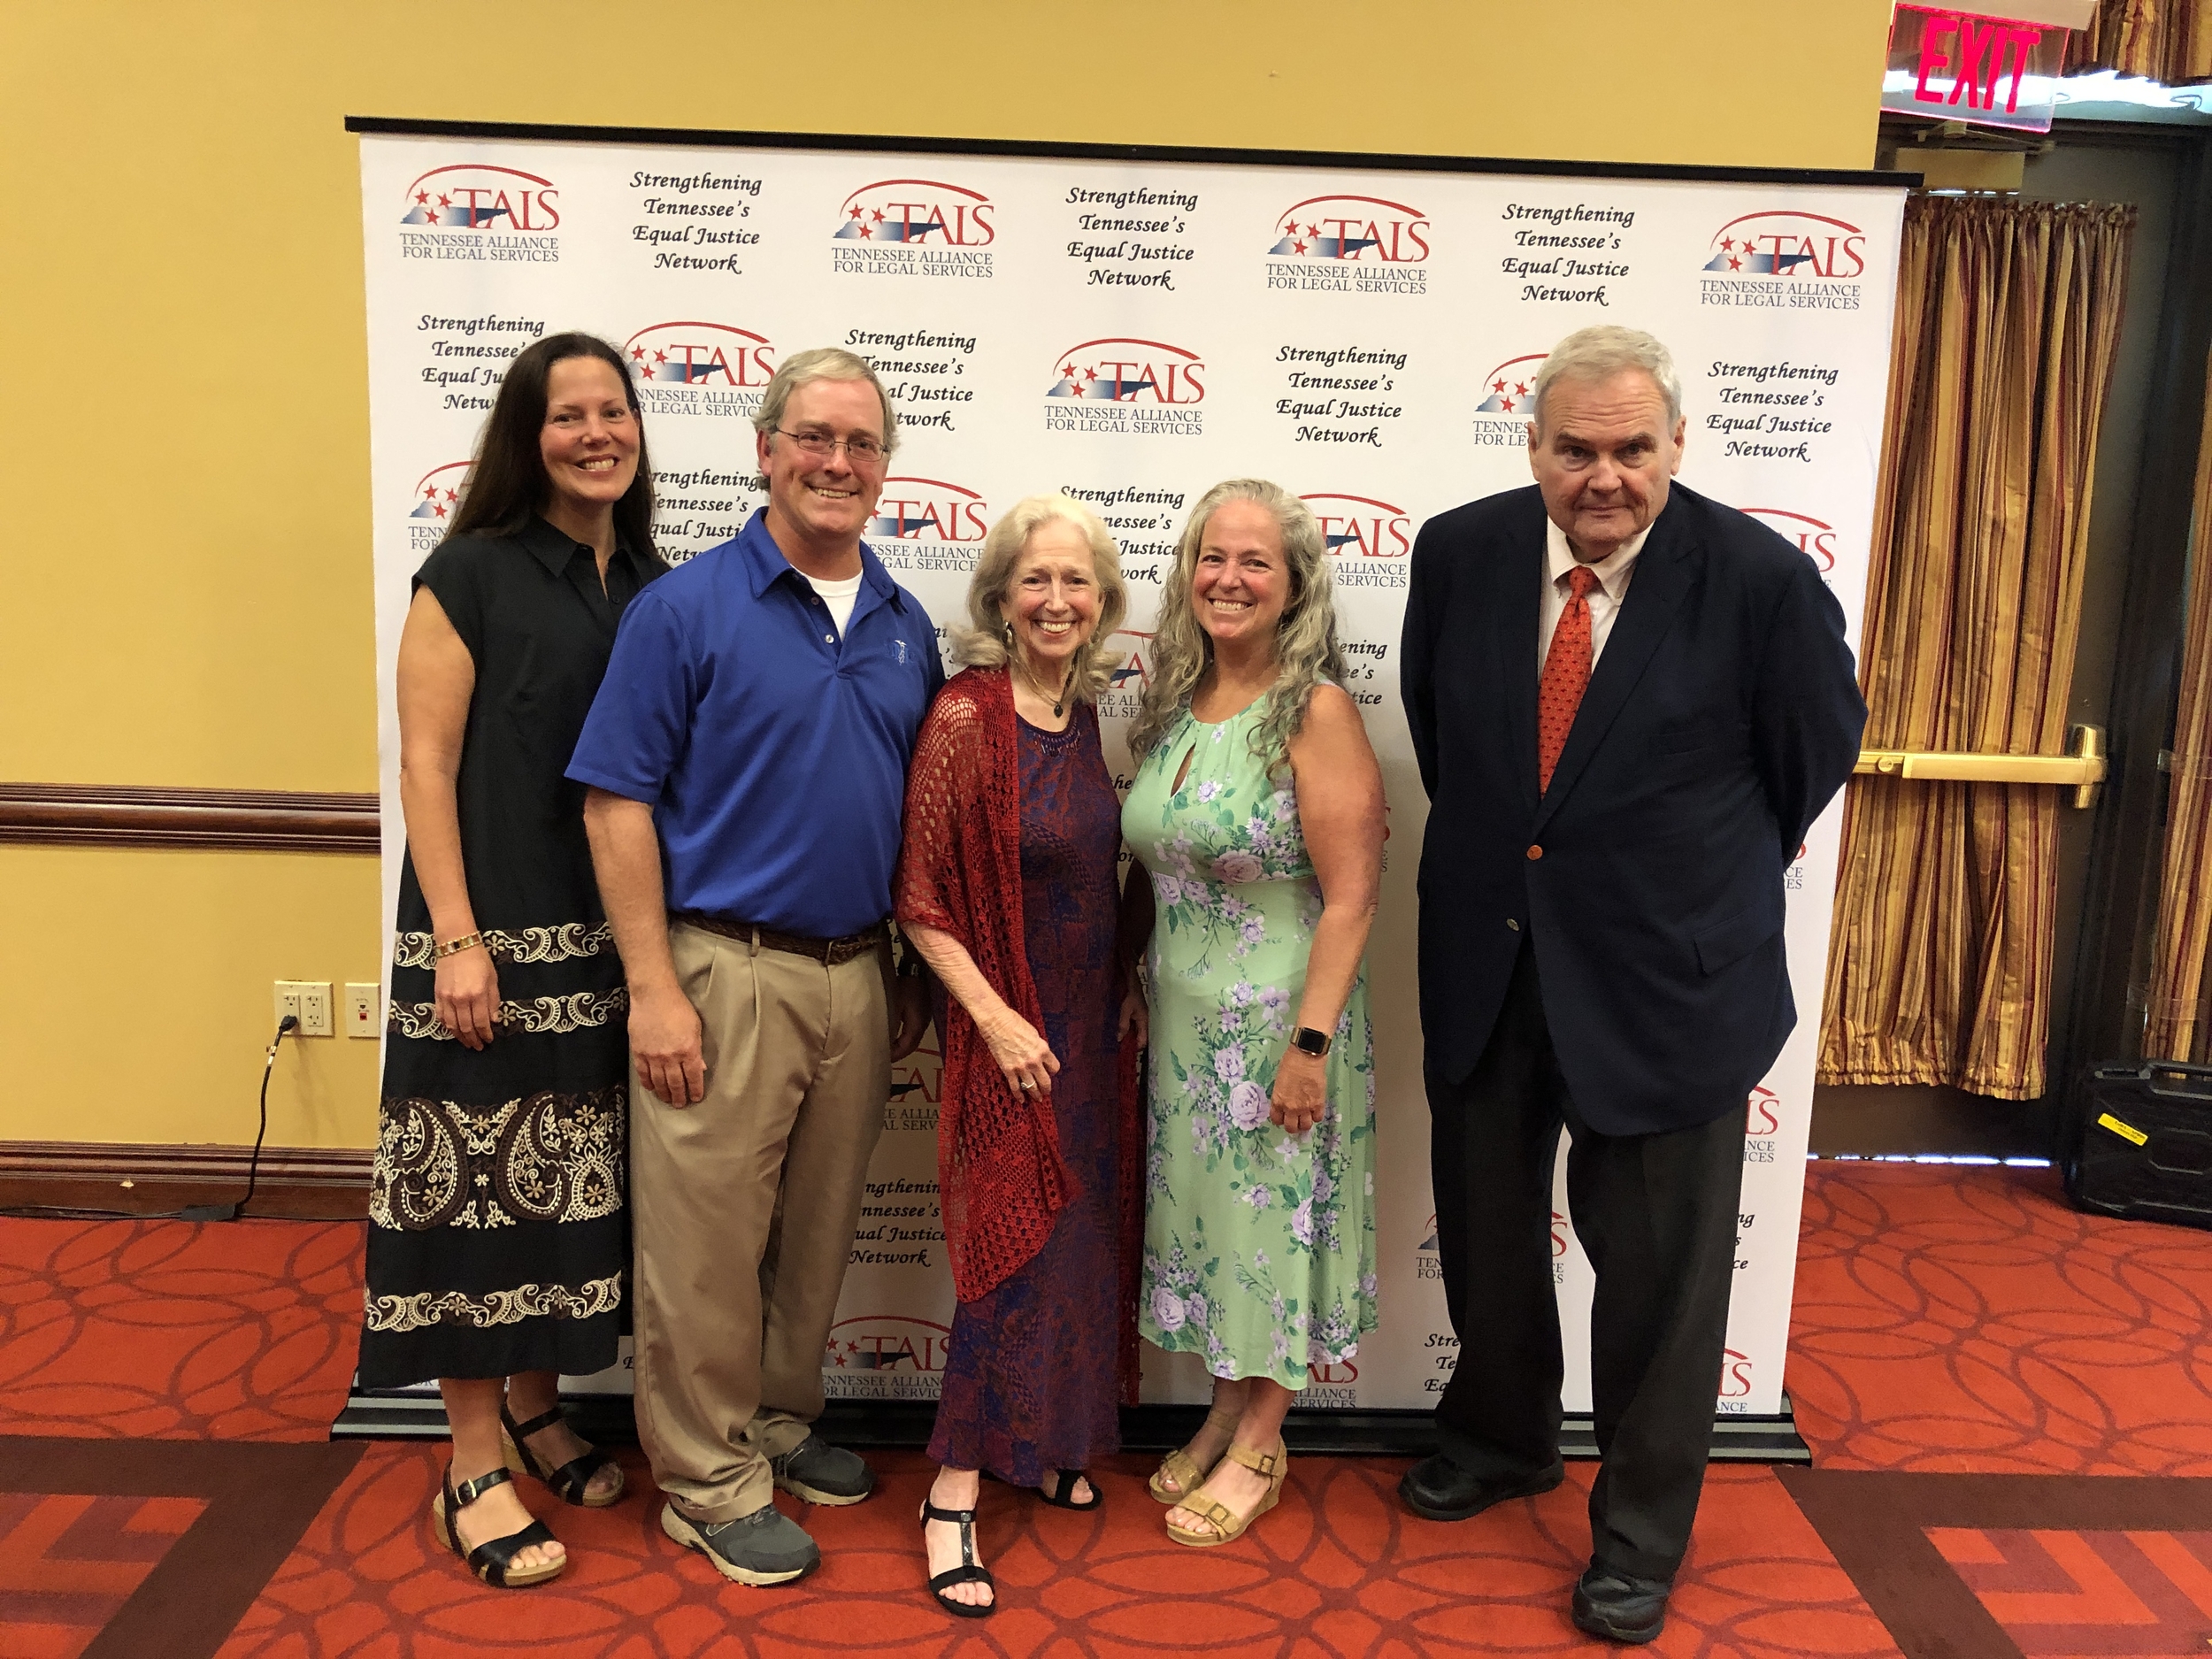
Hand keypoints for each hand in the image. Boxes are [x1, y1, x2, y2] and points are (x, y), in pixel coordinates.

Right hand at [434, 946, 499, 1049]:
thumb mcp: (493, 978)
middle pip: (466, 1027)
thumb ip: (493, 1000)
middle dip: (473, 1039)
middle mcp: (461, 999)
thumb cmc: (479, 959)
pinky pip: (441, 1016)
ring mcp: (447, 998)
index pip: (482, 1022)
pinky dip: (447, 1027)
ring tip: (467, 1043)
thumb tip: (494, 1020)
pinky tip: (453, 1031)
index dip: (486, 1034)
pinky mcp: (437, 995)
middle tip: (478, 1046)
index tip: (489, 1040)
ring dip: (460, 1037)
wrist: (457, 944)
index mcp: (478, 994)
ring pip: (452, 1025)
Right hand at [629, 982, 704, 1106]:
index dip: (695, 1090)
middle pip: (676, 1084)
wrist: (654, 995)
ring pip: (659, 1082)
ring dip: (664, 1094)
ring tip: (667, 1100)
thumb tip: (700, 1068)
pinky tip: (651, 1088)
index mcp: (688, 1050)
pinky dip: (647, 1083)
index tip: (696, 1098)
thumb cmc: (678, 1007)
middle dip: (679, 1097)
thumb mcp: (696, 1027)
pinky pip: (643, 1073)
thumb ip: (697, 1050)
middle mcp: (671, 1057)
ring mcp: (653, 1056)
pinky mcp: (638, 1052)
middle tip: (680, 1104)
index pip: (694, 1077)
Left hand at [889, 975, 931, 1062]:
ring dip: (900, 1044)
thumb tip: (883, 1039)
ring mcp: (924, 1017)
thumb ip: (890, 1023)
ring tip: (887, 1048)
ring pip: (912, 1037)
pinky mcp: (921, 1011)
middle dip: (898, 1052)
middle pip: (911, 1044)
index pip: (907, 1047)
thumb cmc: (905, 985)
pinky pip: (912, 1029)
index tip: (882, 1060)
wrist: (917, 968)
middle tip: (883, 1057)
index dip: (895, 1055)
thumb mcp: (895, 1004)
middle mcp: (923, 1024)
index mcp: (917, 1024)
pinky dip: (902, 1035)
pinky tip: (893, 1034)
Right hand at [979, 1006, 1058, 1098]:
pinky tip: (1021, 1100)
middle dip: (1047, 1088)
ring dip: (1035, 1095)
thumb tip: (1041, 1055)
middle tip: (1046, 1092)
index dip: (1053, 1071)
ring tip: (1037, 1099)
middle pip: (1046, 1081)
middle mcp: (1034, 1061)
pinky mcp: (1008, 1071)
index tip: (1050, 1072)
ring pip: (1032, 1088)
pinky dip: (1019, 1095)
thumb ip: (1039, 1047)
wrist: (996, 1022)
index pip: (1055, 1067)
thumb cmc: (1015, 1023)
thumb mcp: (1034, 1034)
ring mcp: (1021, 1068)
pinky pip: (1015, 1087)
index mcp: (1043, 1050)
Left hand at [1117, 981, 1149, 1047]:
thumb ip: (1123, 1025)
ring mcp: (1147, 1023)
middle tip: (1124, 1048)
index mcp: (1145, 1024)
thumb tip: (1119, 1039)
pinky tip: (1128, 1033)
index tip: (1126, 1051)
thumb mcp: (1126, 1010)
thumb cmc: (1132, 998)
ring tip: (1125, 1042)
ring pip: (1142, 1036)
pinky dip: (1135, 1033)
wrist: (1138, 987)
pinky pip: (1140, 1031)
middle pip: (1143, 1040)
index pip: (1143, 1042)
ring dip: (1134, 1039)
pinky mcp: (1145, 1020)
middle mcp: (1149, 1025)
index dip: (1135, 1048)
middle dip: (1135, 1045)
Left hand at [1270, 1047, 1325, 1135]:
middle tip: (1296, 1120)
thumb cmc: (1290, 1063)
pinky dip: (1316, 1116)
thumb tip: (1286, 1101)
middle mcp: (1290, 1108)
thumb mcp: (1279, 1082)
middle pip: (1291, 1128)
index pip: (1276, 1120)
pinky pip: (1318, 1118)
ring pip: (1305, 1126)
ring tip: (1306, 1117)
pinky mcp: (1318, 1104)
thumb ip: (1281, 1095)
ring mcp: (1305, 1108)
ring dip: (1305, 1123)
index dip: (1281, 1120)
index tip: (1284, 1117)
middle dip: (1293, 1126)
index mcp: (1278, 1101)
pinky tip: (1315, 1110)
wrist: (1305, 1057)